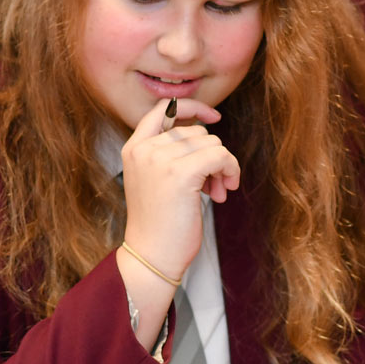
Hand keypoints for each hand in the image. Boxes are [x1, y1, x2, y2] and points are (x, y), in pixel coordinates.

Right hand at [120, 99, 240, 282]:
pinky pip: (220, 155)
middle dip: (211, 154)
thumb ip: (170, 153)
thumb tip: (207, 132)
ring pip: (212, 142)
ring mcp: (160, 159)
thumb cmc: (159, 224)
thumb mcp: (155, 180)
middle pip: (197, 130)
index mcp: (134, 148)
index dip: (193, 107)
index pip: (165, 107)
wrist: (151, 256)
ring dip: (222, 166)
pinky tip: (224, 191)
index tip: (214, 118)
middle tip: (213, 184)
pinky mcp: (181, 172)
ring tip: (215, 192)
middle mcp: (144, 149)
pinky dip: (230, 170)